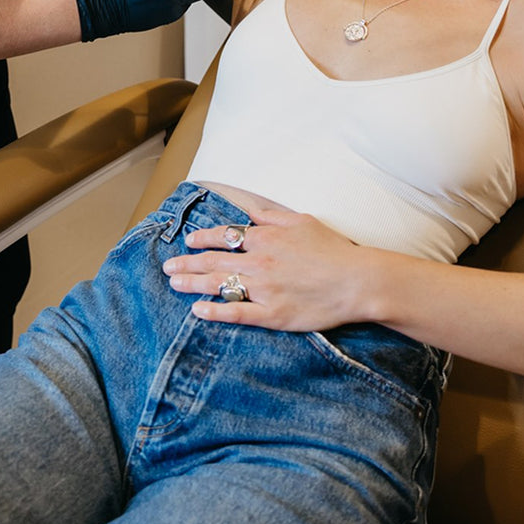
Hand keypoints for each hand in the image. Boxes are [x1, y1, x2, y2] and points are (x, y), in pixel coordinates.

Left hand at [161, 199, 372, 330]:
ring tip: (174, 283)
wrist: (356, 280)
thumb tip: (249, 209)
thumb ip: (271, 215)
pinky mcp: (272, 315)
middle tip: (168, 266)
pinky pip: (236, 313)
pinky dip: (214, 312)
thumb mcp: (301, 221)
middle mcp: (259, 262)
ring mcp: (263, 289)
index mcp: (265, 238)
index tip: (189, 241)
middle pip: (214, 261)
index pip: (225, 236)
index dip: (203, 238)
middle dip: (187, 263)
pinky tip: (198, 311)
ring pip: (219, 285)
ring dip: (193, 284)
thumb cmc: (333, 249)